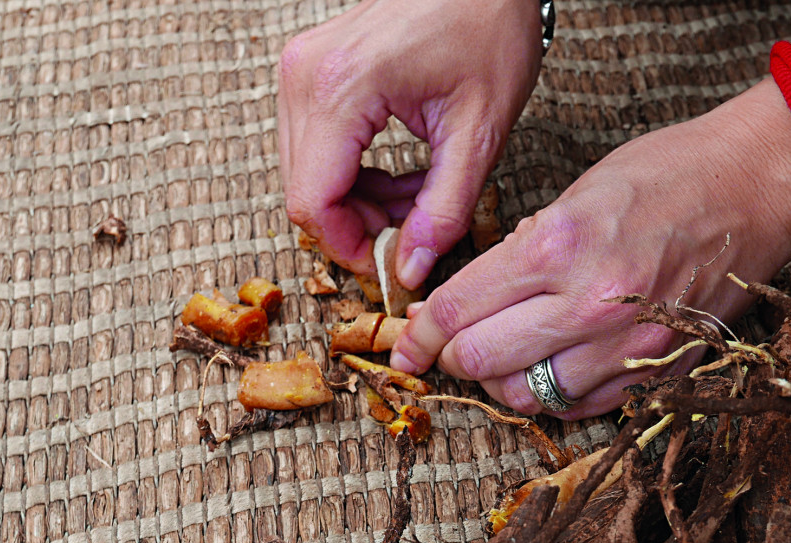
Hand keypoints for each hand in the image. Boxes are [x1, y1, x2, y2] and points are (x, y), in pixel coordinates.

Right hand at [277, 0, 541, 285]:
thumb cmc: (488, 25)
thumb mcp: (478, 132)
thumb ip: (444, 211)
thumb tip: (411, 269)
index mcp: (340, 89)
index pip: (313, 203)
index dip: (349, 248)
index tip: (390, 265)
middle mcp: (305, 78)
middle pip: (304, 195)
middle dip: (355, 229)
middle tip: (410, 235)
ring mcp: (302, 73)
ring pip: (306, 177)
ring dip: (355, 207)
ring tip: (413, 204)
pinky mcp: (310, 74)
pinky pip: (313, 151)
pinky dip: (351, 180)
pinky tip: (395, 180)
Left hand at [390, 79, 790, 416]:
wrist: (758, 188)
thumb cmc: (667, 177)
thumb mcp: (572, 195)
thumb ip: (517, 256)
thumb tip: (466, 304)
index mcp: (556, 247)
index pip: (457, 311)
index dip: (421, 334)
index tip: (409, 345)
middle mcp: (587, 305)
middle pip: (480, 362)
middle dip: (453, 358)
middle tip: (453, 347)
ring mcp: (625, 347)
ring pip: (524, 398)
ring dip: (501, 382)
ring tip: (508, 356)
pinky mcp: (654, 373)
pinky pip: (577, 408)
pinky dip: (552, 395)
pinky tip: (554, 366)